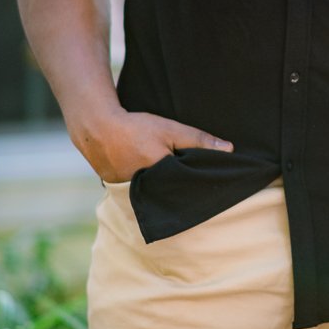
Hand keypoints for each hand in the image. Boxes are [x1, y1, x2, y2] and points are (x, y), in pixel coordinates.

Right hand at [68, 102, 233, 182]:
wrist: (98, 130)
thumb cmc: (137, 128)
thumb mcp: (171, 130)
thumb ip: (199, 140)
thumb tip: (229, 149)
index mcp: (163, 177)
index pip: (190, 190)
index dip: (201, 190)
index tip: (214, 193)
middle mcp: (148, 191)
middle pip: (175, 198)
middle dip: (186, 196)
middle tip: (199, 195)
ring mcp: (133, 196)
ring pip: (159, 199)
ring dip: (168, 196)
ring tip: (177, 190)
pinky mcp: (123, 195)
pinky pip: (144, 198)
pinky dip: (152, 194)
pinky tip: (158, 187)